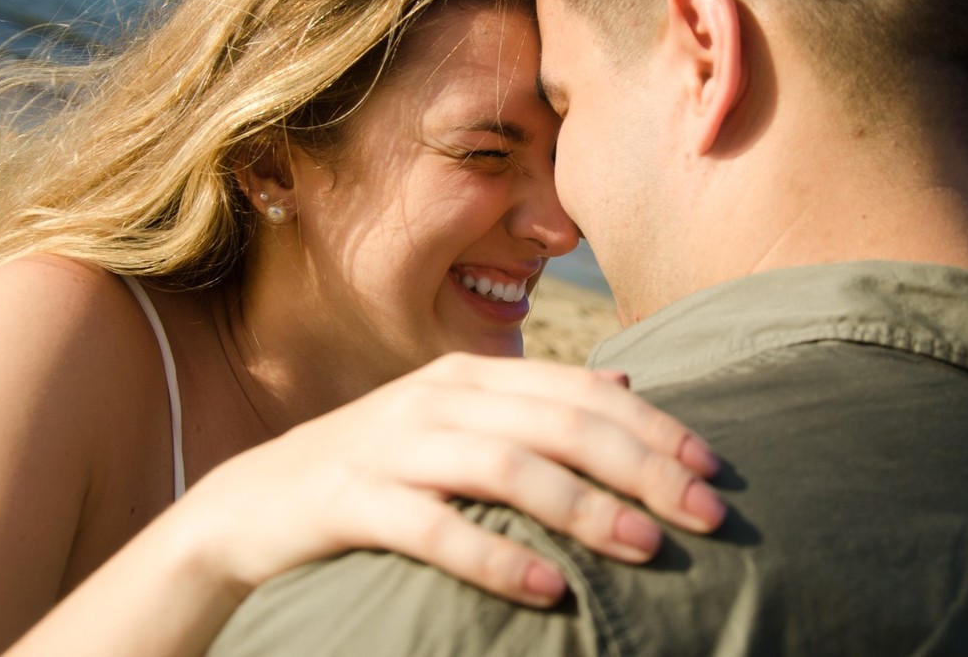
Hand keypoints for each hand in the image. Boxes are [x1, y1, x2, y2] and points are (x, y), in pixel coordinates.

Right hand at [178, 353, 724, 606]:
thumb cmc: (379, 468)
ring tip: (646, 547)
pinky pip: (434, 528)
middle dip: (641, 466)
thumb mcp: (457, 421)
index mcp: (471, 377)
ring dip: (583, 508)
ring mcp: (393, 446)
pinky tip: (550, 590)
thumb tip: (625, 380)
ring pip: (506, 467)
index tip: (713, 467)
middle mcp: (438, 399)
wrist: (254, 504)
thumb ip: (535, 401)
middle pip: (558, 423)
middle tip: (706, 514)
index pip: (581, 391)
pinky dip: (496, 557)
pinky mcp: (353, 501)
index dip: (653, 426)